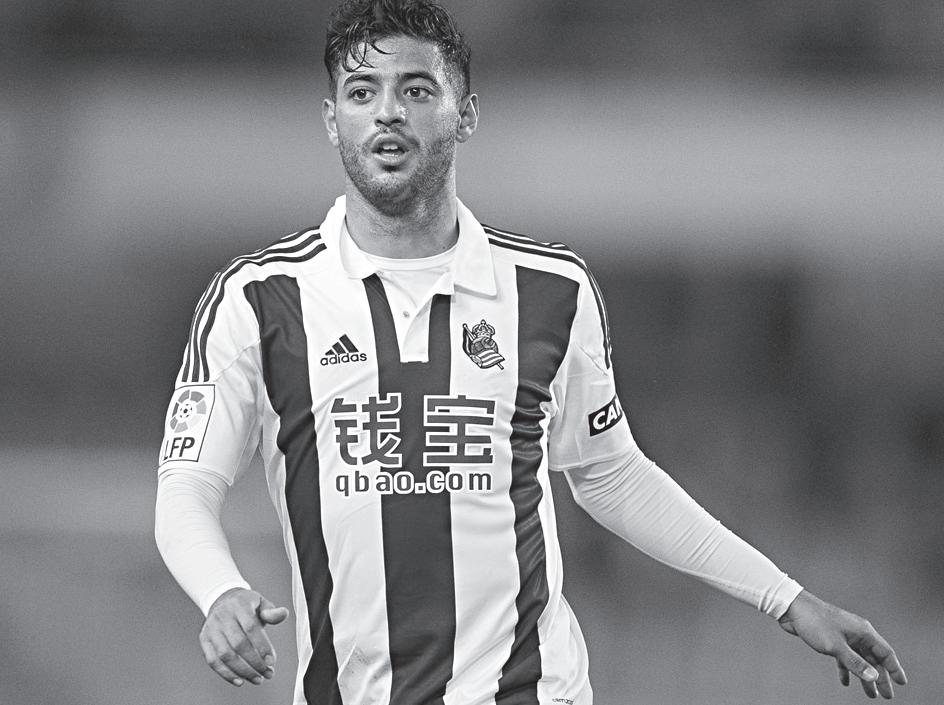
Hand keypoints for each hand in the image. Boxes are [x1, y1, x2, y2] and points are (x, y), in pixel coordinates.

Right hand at [199, 587, 289, 686]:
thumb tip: (283, 614)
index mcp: (239, 605)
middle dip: (254, 662)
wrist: (223, 600)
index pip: (250, 627)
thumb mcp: (261, 603)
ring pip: (225, 655)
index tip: (272, 661)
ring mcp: (211, 628)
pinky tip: (240, 680)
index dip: (262, 646)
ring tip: (258, 679)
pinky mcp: (204, 639)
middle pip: (238, 644)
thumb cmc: (247, 605)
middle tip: (268, 673)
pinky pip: (213, 660)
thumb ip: (272, 612)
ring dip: (242, 671)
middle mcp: (222, 616)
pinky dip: (226, 673)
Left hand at [778, 590, 906, 698]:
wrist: (792, 608)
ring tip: (869, 694)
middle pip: (873, 658)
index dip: (895, 668)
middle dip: (880, 678)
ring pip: (859, 659)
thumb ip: (855, 663)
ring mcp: (844, 636)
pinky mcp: (831, 639)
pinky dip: (846, 669)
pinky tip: (845, 681)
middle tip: (886, 695)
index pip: (885, 652)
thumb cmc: (814, 622)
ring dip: (864, 676)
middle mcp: (856, 633)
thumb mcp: (836, 646)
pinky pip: (844, 657)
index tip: (901, 683)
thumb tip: (875, 676)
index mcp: (863, 631)